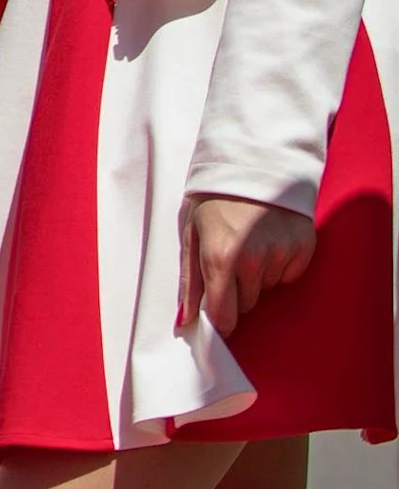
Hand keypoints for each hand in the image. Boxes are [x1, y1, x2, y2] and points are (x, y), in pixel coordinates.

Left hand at [180, 193, 315, 335]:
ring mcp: (281, 254)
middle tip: (231, 259)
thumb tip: (184, 321)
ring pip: (268, 289)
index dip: (221, 322)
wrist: (252, 166)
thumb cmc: (213, 201)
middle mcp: (253, 260)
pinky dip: (281, 265)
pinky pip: (290, 275)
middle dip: (237, 290)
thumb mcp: (191, 234)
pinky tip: (270, 240)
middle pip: (247, 304)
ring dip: (258, 276)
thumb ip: (189, 281)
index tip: (219, 323)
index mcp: (219, 258)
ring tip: (250, 242)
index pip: (223, 314)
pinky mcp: (304, 248)